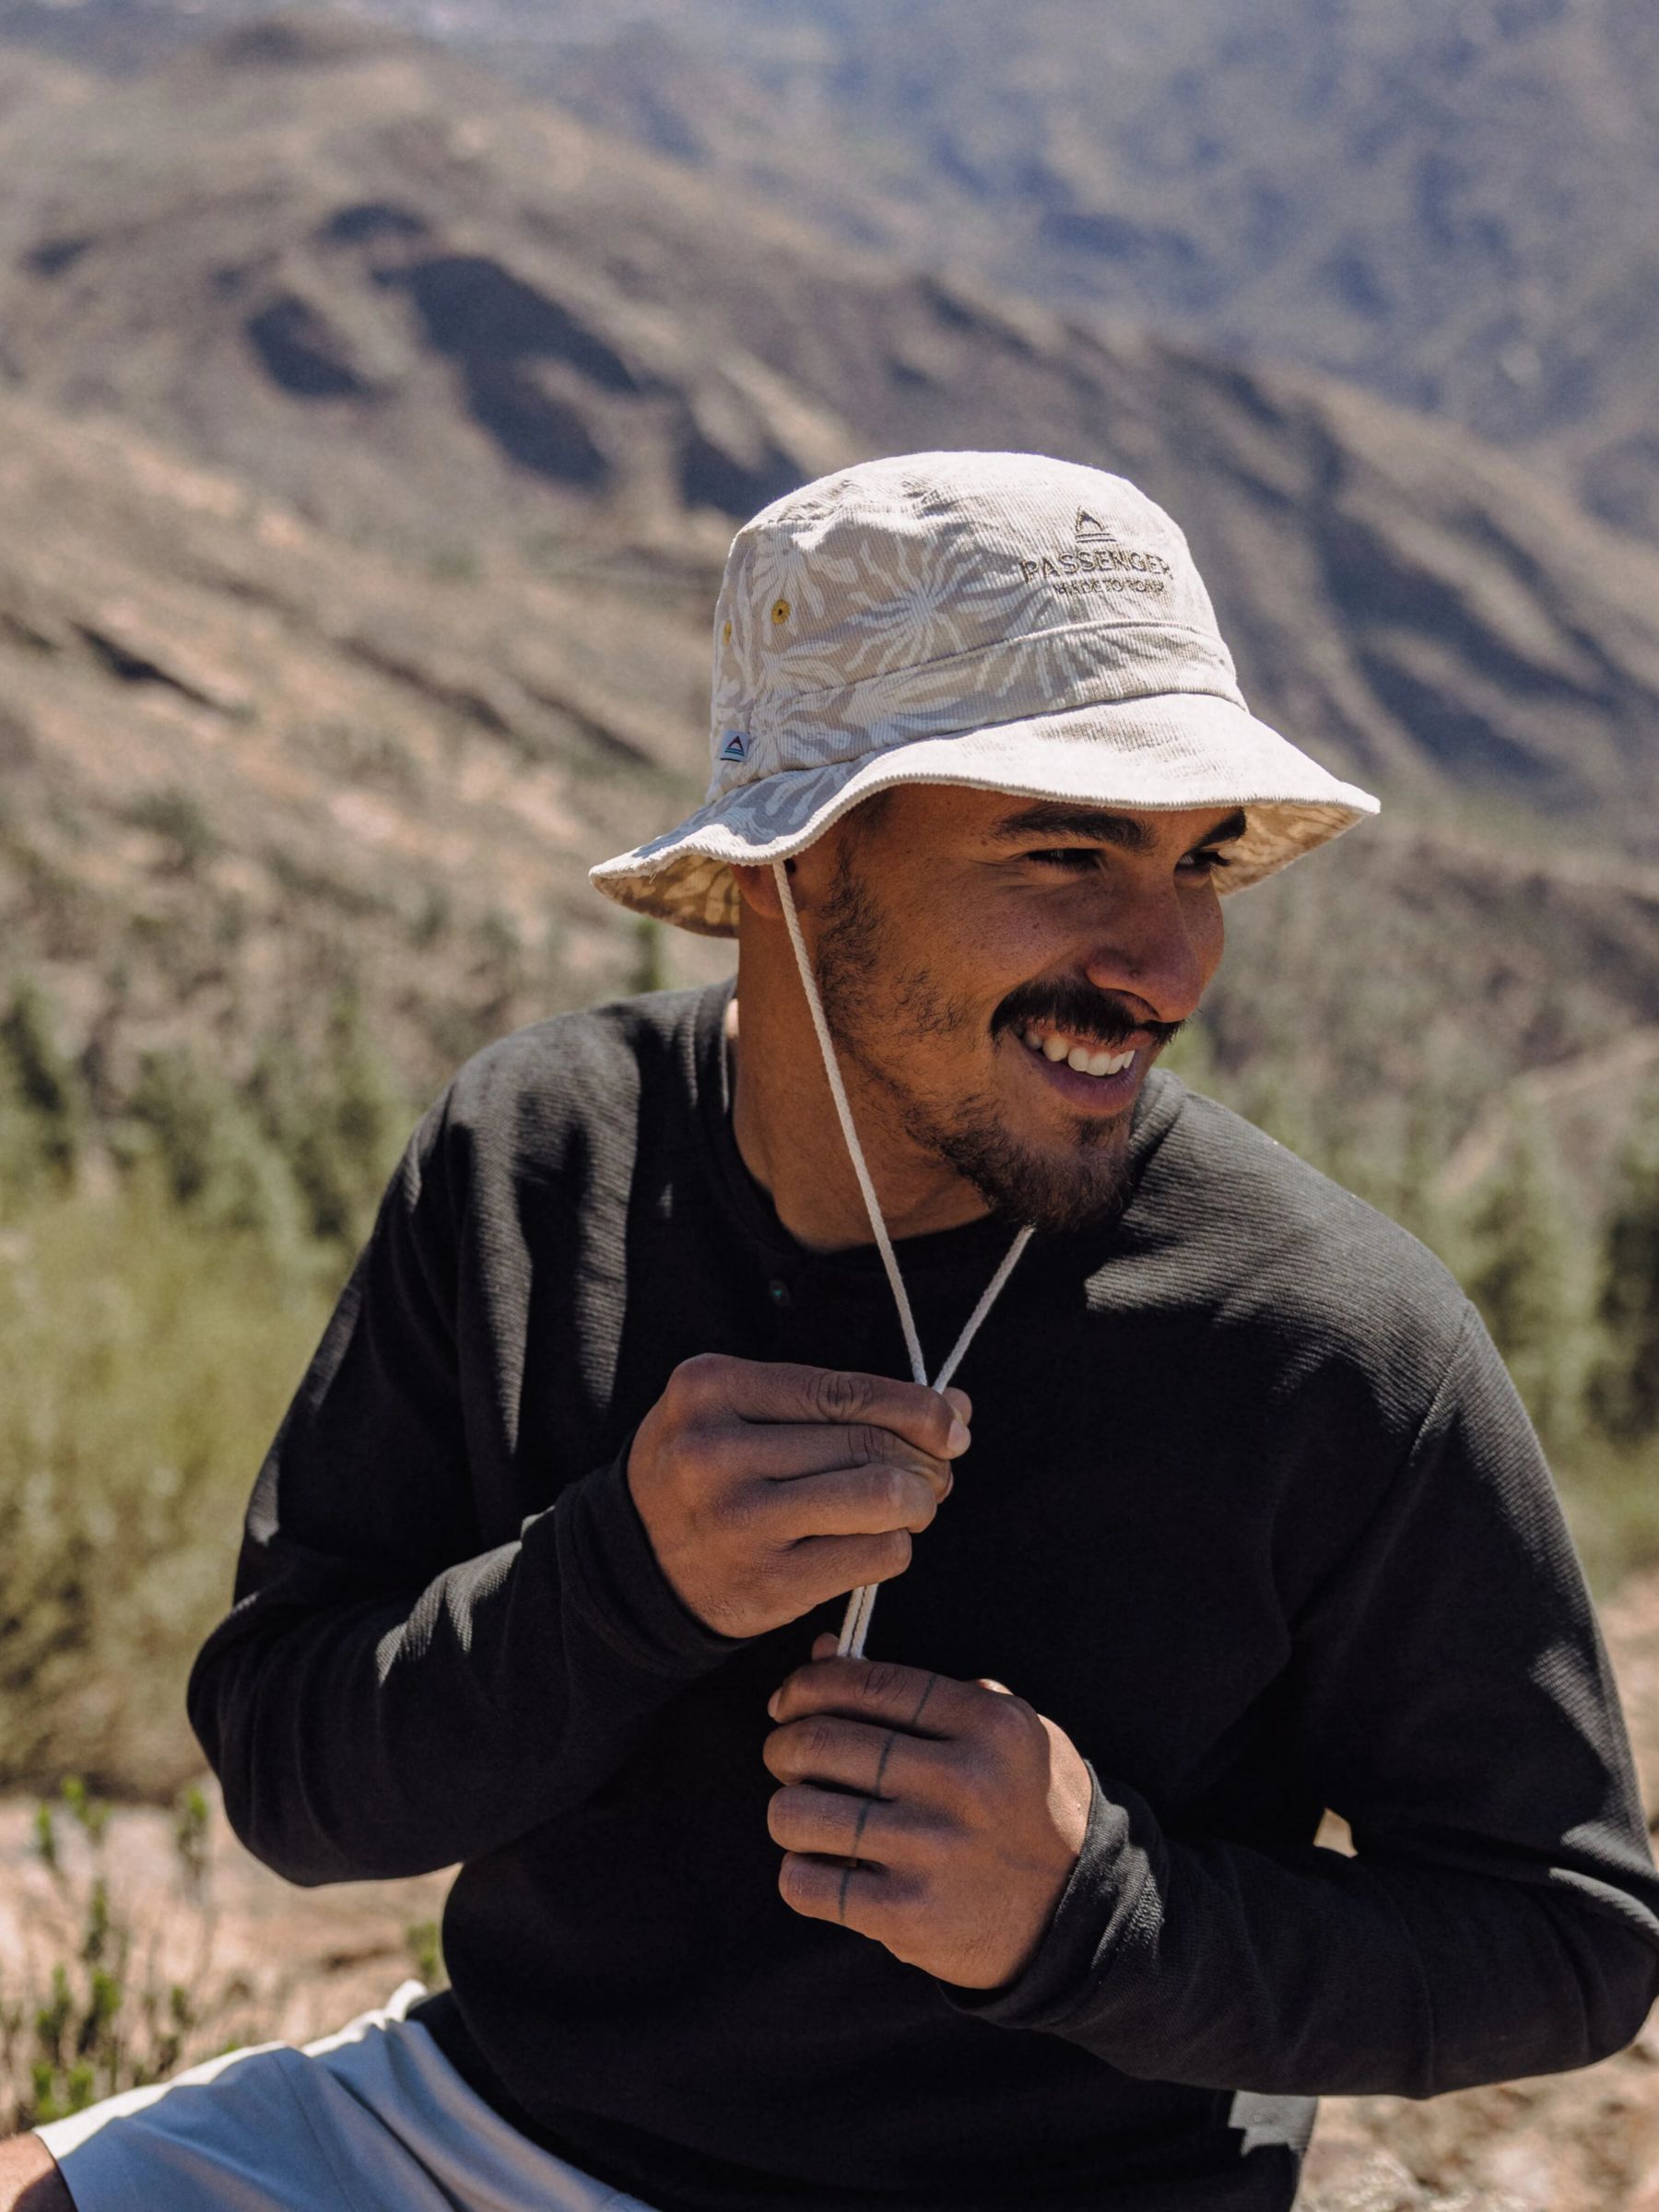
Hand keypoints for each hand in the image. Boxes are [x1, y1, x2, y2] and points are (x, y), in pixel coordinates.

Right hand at [626, 1357, 971, 1638]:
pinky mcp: (766, 1584)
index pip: (845, 1390)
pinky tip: (875, 1543)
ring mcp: (739, 1521)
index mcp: (712, 1387)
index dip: (917, 1407)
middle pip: (869, 1444)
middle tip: (937, 1473)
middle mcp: (717, 1451)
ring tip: (913, 1506)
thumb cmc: (712, 1472)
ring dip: (919, 1503)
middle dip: (926, 1459)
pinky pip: (874, 1555)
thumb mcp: (745, 1411)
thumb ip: (840, 1402)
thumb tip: (955, 1407)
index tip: (953, 1423)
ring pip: (881, 1498)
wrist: (634, 1563)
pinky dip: (894, 1547)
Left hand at [763, 1637, 1091, 1988]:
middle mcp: (961, 1782)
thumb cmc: (1024, 1804)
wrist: (1078, 1913)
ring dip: (787, 1811)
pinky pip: (805, 1883)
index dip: (806, 1686)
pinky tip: (822, 1866)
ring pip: (797, 1813)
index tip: (789, 1701)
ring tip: (808, 1815)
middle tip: (787, 1758)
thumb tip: (822, 1650)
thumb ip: (914, 1689)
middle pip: (818, 1743)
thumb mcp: (998, 1729)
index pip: (866, 1683)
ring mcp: (933, 1851)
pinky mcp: (908, 1915)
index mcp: (987, 1724)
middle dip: (783, 1746)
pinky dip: (799, 1872)